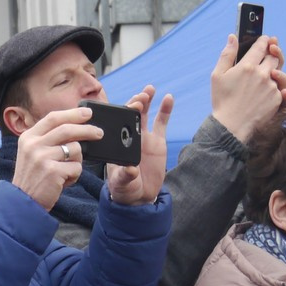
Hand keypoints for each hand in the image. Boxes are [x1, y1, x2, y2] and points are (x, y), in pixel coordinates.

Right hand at [10, 107, 100, 210]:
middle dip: (87, 129)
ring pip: (75, 149)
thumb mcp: (32, 153)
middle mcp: (33, 145)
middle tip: (99, 133)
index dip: (72, 113)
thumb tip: (75, 126)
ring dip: (78, 160)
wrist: (24, 201)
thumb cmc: (33, 177)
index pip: (53, 118)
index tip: (87, 113)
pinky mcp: (53, 171)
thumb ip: (48, 139)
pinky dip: (75, 175)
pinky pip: (76, 167)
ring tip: (68, 170)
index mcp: (28, 137)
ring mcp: (42, 158)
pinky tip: (64, 181)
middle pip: (67, 129)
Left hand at [104, 86, 173, 205]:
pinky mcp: (158, 141)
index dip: (122, 114)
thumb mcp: (122, 183)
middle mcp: (129, 137)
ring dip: (146, 100)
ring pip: (144, 114)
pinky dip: (165, 110)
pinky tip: (168, 98)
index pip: (117, 124)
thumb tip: (131, 169)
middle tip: (140, 97)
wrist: (139, 195)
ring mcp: (144, 137)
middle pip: (130, 114)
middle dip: (134, 103)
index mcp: (116, 144)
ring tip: (149, 89)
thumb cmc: (125, 188)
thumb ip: (125, 175)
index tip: (129, 107)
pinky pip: (161, 122)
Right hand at [210, 34, 285, 141]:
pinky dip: (279, 88)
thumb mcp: (217, 75)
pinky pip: (284, 89)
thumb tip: (232, 37)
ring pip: (280, 72)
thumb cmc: (222, 100)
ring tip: (269, 75)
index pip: (261, 46)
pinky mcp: (278, 99)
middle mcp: (263, 74)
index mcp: (247, 66)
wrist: (231, 125)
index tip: (266, 39)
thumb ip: (227, 54)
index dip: (264, 40)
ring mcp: (272, 87)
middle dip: (273, 52)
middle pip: (274, 57)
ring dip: (276, 71)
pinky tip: (273, 89)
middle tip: (270, 52)